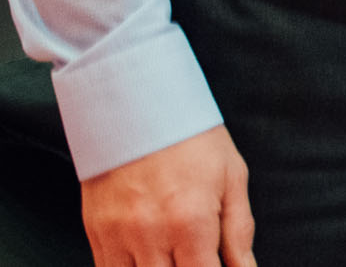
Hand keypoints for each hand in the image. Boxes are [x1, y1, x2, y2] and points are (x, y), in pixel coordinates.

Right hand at [82, 124, 254, 266]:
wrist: (137, 106)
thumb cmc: (192, 139)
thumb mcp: (232, 177)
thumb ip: (239, 232)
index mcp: (191, 222)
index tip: (218, 265)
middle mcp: (151, 236)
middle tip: (197, 256)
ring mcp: (118, 237)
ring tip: (175, 255)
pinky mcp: (96, 234)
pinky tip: (150, 260)